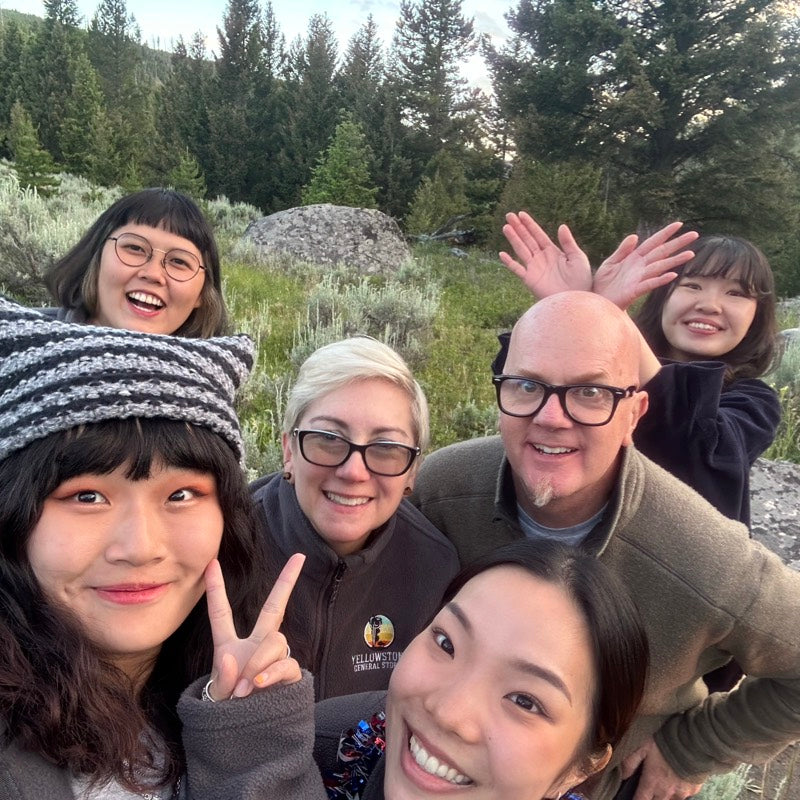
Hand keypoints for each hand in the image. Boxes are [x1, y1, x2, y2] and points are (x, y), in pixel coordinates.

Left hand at [204, 553, 305, 699]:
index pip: (221, 614)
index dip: (216, 589)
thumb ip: (223, 679)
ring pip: (276, 639)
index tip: (211, 563)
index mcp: (229, 646)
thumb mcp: (215, 698)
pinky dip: (273, 672)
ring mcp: (273, 658)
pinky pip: (286, 662)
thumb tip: (237, 661)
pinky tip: (261, 685)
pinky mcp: (288, 674)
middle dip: (286, 581)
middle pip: (273, 608)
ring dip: (260, 660)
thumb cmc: (226, 713)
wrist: (245, 737)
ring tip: (249, 685)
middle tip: (299, 557)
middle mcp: (254, 646)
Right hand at [499, 211, 591, 297]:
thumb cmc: (581, 280)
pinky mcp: (530, 279)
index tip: (521, 214)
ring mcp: (534, 268)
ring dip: (513, 239)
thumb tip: (561, 226)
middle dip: (518, 227)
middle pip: (527, 239)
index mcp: (552, 251)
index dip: (530, 224)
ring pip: (521, 250)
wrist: (575, 298)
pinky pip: (517, 269)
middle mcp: (541, 258)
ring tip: (505, 227)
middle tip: (509, 215)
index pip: (538, 235)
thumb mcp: (577, 258)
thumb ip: (568, 243)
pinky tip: (502, 254)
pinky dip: (509, 262)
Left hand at [593, 222, 697, 309]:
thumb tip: (634, 236)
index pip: (652, 242)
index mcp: (634, 258)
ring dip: (675, 260)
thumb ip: (622, 250)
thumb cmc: (604, 283)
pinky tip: (672, 275)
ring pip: (660, 267)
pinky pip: (649, 284)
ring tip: (690, 253)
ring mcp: (639, 278)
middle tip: (694, 234)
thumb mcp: (610, 263)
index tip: (679, 224)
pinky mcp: (634, 291)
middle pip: (662, 252)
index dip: (665, 233)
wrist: (598, 300)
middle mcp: (640, 267)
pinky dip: (660, 279)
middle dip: (677, 243)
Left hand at [621, 737, 704, 799]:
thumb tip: (622, 775)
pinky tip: (676, 781)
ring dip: (664, 796)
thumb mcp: (643, 746)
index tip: (634, 798)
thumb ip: (630, 761)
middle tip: (648, 790)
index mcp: (652, 781)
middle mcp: (666, 791)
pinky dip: (678, 792)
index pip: (641, 799)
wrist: (694, 742)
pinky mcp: (694, 790)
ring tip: (661, 785)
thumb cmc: (666, 742)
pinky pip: (683, 796)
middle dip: (651, 798)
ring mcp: (681, 792)